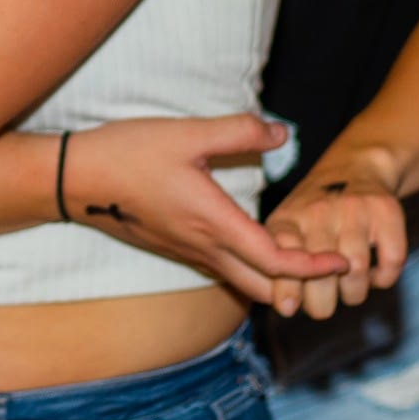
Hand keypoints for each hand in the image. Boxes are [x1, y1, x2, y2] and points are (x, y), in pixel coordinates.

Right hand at [61, 116, 346, 305]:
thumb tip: (282, 133)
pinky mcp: (174, 248)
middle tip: (331, 269)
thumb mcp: (186, 133)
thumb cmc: (128, 154)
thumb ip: (238, 131)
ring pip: (241, 282)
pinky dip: (250, 270)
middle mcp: (203, 247)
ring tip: (304, 261)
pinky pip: (222, 271)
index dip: (313, 266)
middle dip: (301, 286)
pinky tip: (258, 250)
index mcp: (213, 223)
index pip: (274, 260)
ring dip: (275, 280)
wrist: (76, 180)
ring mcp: (187, 252)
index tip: (342, 262)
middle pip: (263, 287)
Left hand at [263, 151, 412, 319]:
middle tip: (323, 302)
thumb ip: (279, 269)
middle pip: (320, 276)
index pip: (281, 258)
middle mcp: (318, 211)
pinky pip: (390, 264)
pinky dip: (383, 280)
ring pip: (356, 272)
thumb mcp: (286, 232)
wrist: (353, 168)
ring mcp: (354, 209)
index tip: (290, 308)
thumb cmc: (313, 217)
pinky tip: (374, 275)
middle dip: (322, 304)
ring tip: (348, 289)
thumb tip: (287, 308)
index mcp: (287, 219)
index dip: (287, 289)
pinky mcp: (386, 211)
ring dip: (353, 294)